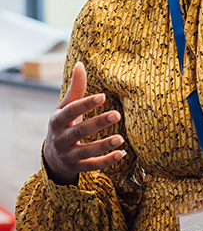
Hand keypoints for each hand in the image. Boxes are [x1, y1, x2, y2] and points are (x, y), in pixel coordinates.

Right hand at [42, 61, 125, 185]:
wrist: (52, 156)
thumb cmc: (64, 124)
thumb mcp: (65, 107)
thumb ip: (75, 89)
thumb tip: (80, 64)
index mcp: (57, 121)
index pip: (71, 111)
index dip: (86, 104)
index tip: (103, 96)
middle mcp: (61, 139)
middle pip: (79, 132)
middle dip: (98, 123)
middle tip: (117, 114)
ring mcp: (68, 155)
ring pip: (86, 152)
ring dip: (104, 145)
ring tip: (121, 138)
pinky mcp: (77, 167)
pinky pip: (92, 166)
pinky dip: (106, 162)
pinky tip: (122, 153)